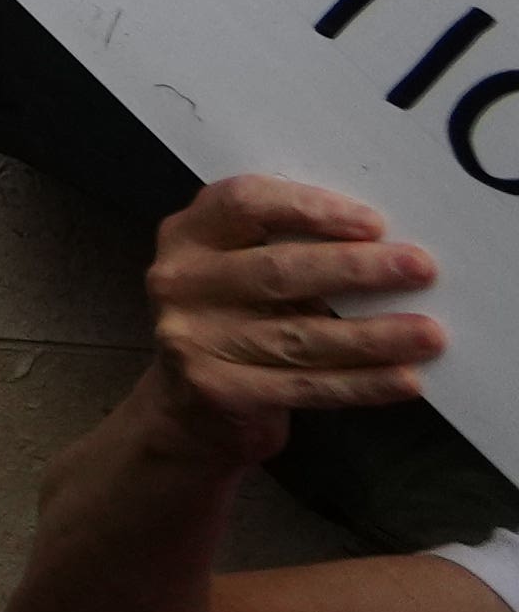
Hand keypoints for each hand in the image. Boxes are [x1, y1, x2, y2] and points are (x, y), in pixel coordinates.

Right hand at [142, 175, 443, 465]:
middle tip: (420, 268)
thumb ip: (286, 249)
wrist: (190, 409)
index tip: (374, 223)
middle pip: (278, 270)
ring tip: (429, 334)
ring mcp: (193, 337)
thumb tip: (383, 249)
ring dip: (373, 335)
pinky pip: (305, 385)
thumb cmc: (236, 322)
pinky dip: (361, 384)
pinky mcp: (218, 390)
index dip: (309, 209)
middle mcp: (182, 280)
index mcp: (189, 234)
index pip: (244, 203)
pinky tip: (403, 379)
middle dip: (357, 269)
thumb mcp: (240, 269)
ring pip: (300, 335)